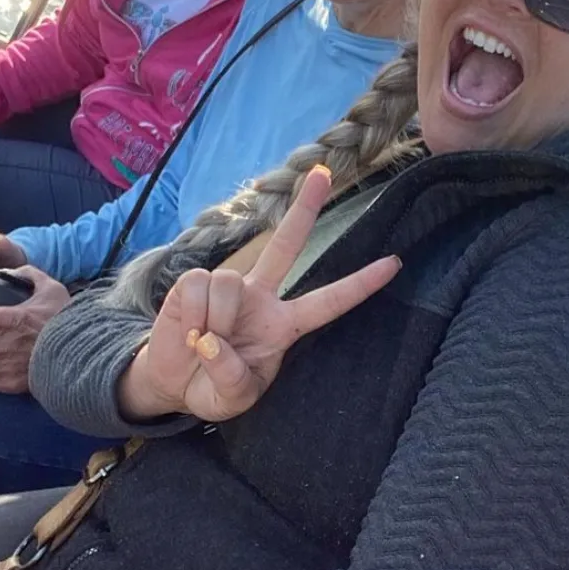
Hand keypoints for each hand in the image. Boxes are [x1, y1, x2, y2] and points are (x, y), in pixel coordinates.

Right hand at [120, 166, 400, 422]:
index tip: (395, 263)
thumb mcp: (231, 398)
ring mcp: (230, 285)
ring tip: (203, 343)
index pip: (330, 301)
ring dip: (214, 322)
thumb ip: (230, 376)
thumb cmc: (212, 387)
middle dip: (304, 207)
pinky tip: (188, 331)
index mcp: (285, 324)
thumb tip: (212, 340)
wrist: (173, 383)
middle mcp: (262, 296)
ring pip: (229, 284)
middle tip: (323, 171)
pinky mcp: (194, 282)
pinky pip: (198, 287)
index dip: (361, 284)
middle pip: (288, 243)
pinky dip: (191, 316)